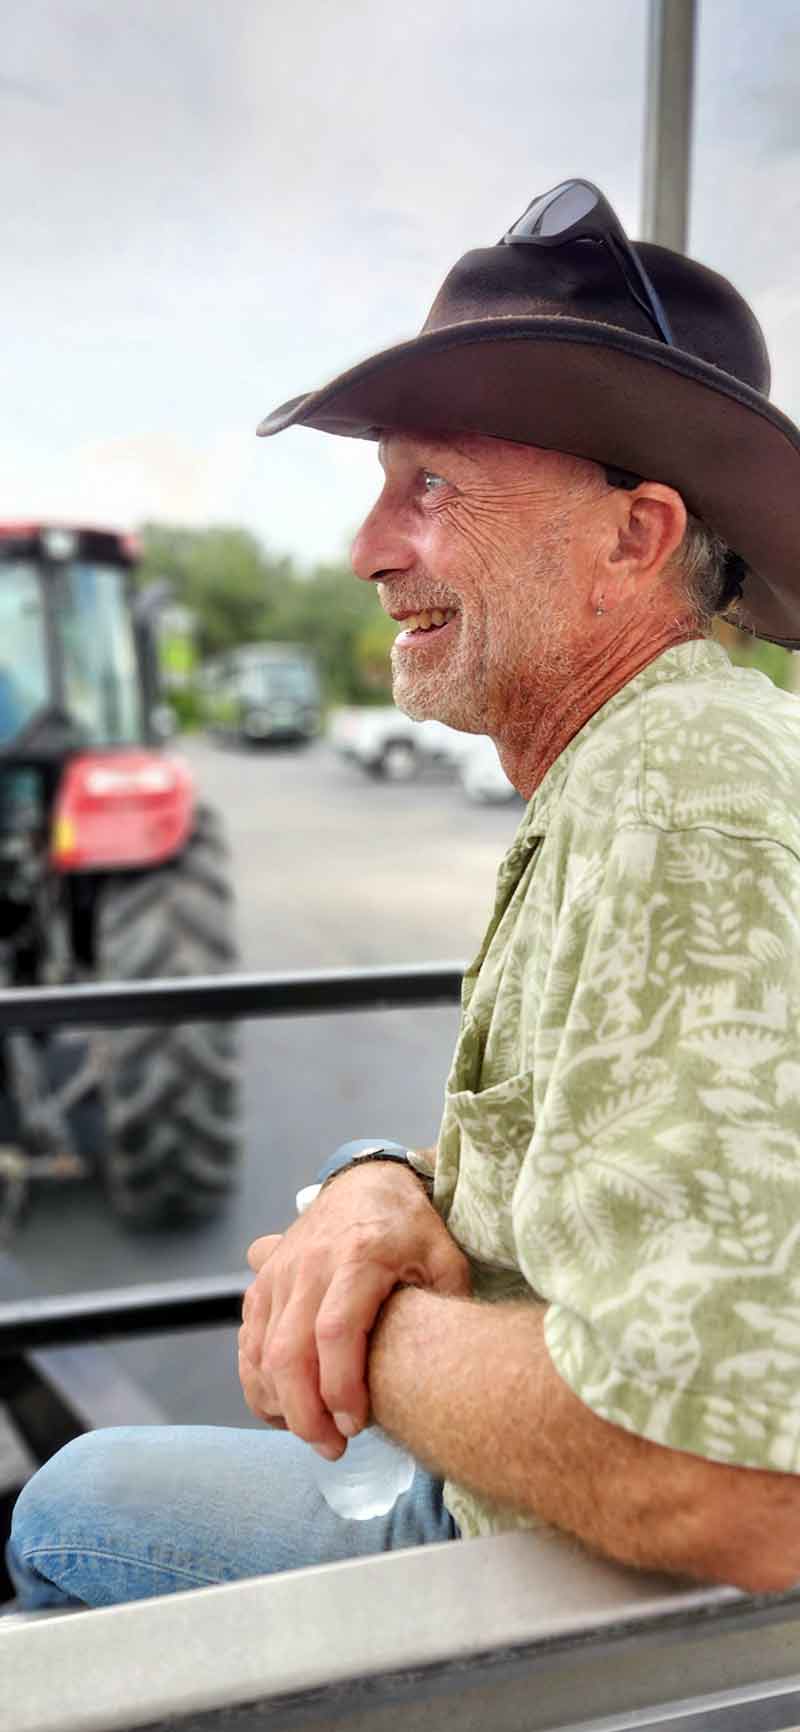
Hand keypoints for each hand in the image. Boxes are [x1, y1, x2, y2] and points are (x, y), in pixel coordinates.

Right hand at [239, 1163, 469, 1456]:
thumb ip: (447, 1306)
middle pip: (289, 1351)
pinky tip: (285, 1410)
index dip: (341, 1385)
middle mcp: (310, 1264)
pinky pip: (247, 1343)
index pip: (336, 1330)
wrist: (367, 1183)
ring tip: (315, 1434)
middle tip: (334, 1447)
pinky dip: (258, 1384)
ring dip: (280, 1404)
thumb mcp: (443, 1257)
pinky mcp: (262, 1283)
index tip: (356, 1425)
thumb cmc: (410, 1228)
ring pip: (261, 1352)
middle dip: (306, 1412)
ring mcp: (280, 1273)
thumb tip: (450, 1364)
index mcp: (359, 1255)